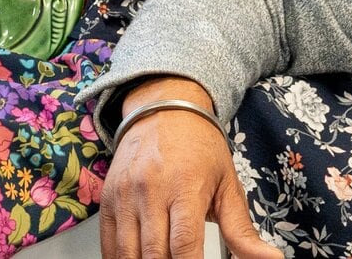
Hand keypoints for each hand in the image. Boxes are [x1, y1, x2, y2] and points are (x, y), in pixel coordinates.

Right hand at [100, 79, 283, 258]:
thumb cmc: (198, 146)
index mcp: (185, 187)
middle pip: (155, 254)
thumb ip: (242, 231)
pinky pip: (108, 244)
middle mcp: (151, 190)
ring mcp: (125, 195)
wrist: (163, 108)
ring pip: (128, 253)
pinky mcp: (108, 198)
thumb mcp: (228, 184)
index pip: (185, 244)